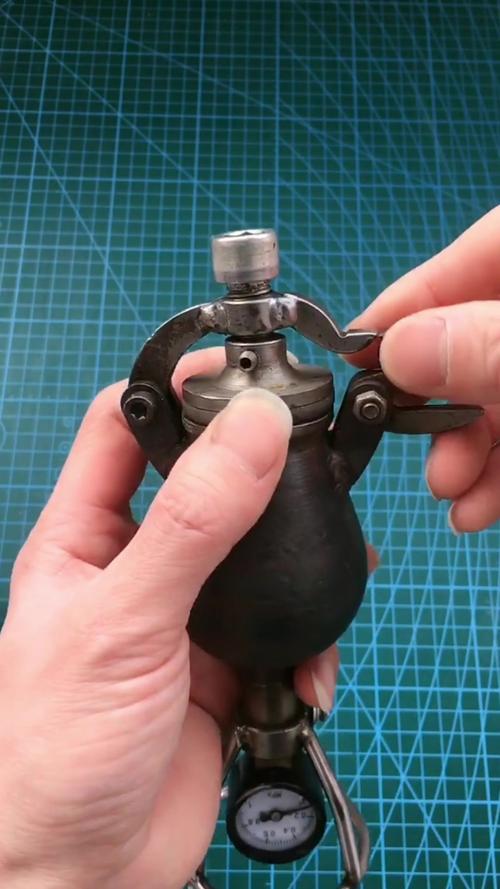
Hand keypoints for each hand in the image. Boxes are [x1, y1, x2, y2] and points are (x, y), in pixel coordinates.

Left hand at [0, 348, 364, 888]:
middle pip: (207, 482)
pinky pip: (283, 630)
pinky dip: (309, 644)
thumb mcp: (124, 621)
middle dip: (260, 472)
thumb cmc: (53, 749)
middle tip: (313, 460)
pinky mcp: (226, 667)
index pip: (125, 427)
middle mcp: (140, 566)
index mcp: (86, 536)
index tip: (235, 367)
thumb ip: (193, 526)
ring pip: (258, 556)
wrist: (79, 875)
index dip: (173, 385)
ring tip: (331, 565)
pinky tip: (309, 671)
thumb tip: (253, 429)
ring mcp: (187, 616)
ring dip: (297, 563)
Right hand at [349, 205, 499, 532]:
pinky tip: (477, 508)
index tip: (355, 349)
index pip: (474, 256)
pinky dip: (498, 473)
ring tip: (448, 489)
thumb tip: (399, 348)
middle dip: (435, 397)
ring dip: (464, 449)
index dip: (411, 300)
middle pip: (477, 338)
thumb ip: (492, 344)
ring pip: (499, 396)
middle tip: (400, 433)